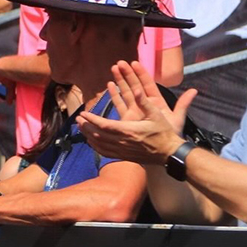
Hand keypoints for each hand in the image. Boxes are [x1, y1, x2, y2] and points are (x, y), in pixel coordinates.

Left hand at [75, 61, 195, 164]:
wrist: (168, 153)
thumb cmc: (163, 132)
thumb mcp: (156, 114)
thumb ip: (144, 102)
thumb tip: (136, 90)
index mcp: (128, 131)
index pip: (104, 125)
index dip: (92, 119)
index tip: (83, 113)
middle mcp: (122, 142)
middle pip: (97, 135)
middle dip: (86, 126)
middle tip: (78, 119)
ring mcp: (122, 151)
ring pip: (99, 144)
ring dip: (88, 135)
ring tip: (80, 127)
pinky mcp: (123, 156)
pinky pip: (104, 152)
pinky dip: (95, 146)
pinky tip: (90, 141)